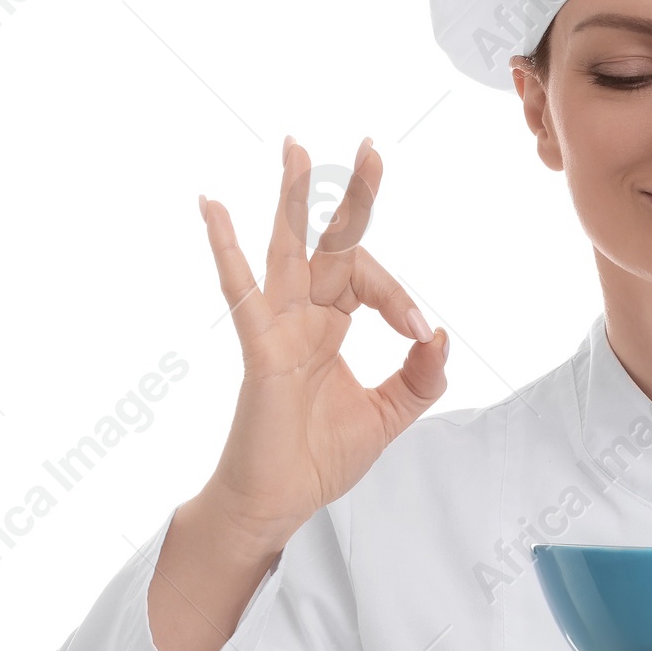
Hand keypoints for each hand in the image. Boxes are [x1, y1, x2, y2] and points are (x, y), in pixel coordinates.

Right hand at [149, 136, 445, 650]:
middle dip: (351, 197)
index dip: (401, 299)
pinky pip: (242, 293)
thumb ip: (420, 378)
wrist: (278, 504)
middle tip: (370, 146)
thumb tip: (440, 335)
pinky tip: (211, 207)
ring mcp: (277, 329)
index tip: (422, 331)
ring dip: (292, 198)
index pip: (369, 283)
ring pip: (287, 250)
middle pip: (329, 245)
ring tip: (296, 147)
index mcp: (330, 328)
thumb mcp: (389, 415)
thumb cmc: (317, 460)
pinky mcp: (260, 351)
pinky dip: (225, 249)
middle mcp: (302, 318)